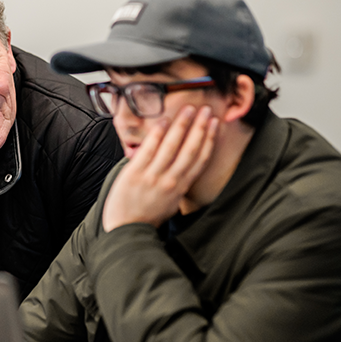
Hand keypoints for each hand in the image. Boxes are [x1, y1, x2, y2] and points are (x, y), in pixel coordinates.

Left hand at [102, 105, 218, 231]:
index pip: (199, 159)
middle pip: (190, 149)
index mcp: (180, 188)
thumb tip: (181, 170)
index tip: (214, 124)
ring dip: (182, 125)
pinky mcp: (135, 174)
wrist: (126, 232)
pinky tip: (165, 120)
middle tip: (205, 109)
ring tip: (189, 109)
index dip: (209, 140)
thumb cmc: (146, 218)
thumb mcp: (169, 204)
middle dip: (199, 127)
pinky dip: (158, 135)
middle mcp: (170, 181)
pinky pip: (149, 150)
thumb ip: (176, 185)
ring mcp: (153, 176)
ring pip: (172, 146)